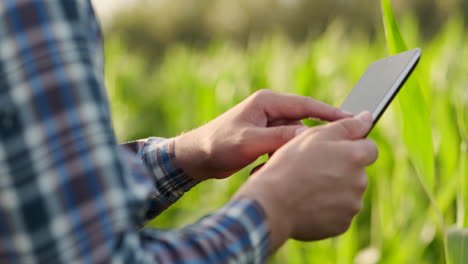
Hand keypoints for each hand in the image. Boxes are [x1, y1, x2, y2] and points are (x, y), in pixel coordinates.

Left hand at [174, 89, 350, 180]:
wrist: (196, 157)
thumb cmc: (217, 145)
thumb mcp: (248, 142)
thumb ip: (277, 138)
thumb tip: (308, 136)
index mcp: (266, 102)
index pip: (305, 104)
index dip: (330, 112)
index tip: (352, 120)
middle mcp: (269, 109)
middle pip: (305, 117)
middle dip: (324, 128)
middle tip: (348, 139)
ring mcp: (267, 123)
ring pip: (297, 132)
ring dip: (308, 143)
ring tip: (329, 155)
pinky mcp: (264, 137)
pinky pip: (287, 142)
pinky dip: (295, 151)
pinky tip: (304, 163)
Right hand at [234, 112, 377, 251]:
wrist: (272, 203)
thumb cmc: (290, 165)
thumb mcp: (314, 136)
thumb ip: (347, 125)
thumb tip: (368, 117)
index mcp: (356, 156)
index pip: (369, 147)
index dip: (350, 146)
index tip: (331, 150)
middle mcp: (360, 182)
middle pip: (358, 171)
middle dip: (341, 168)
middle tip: (312, 168)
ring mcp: (352, 205)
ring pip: (348, 192)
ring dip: (334, 188)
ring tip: (307, 186)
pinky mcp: (342, 224)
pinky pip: (339, 212)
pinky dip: (327, 207)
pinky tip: (308, 202)